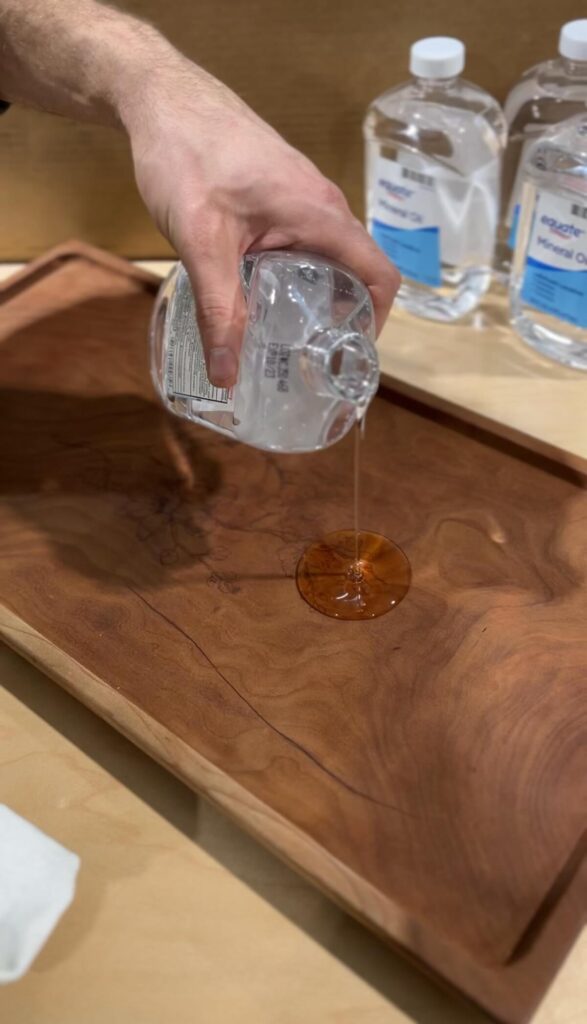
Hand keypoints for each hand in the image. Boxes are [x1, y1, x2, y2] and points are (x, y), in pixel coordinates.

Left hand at [125, 60, 398, 386]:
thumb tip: (226, 376)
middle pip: (354, 274)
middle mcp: (321, 207)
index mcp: (321, 215)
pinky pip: (300, 245)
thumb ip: (218, 311)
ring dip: (311, 300)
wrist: (160, 97)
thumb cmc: (186, 155)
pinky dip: (289, 278)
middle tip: (307, 362)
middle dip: (338, 321)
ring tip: (281, 341)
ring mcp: (300, 199)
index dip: (375, 322)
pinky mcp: (277, 196)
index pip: (380, 275)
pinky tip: (254, 300)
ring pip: (324, 260)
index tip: (348, 357)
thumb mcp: (201, 243)